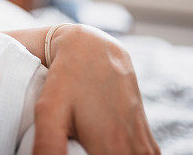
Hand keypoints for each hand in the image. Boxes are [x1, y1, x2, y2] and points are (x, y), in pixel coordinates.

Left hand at [33, 24, 158, 153]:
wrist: (94, 48)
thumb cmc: (67, 78)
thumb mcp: (49, 110)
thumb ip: (46, 146)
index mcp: (111, 148)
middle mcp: (132, 148)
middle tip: (81, 151)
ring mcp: (143, 142)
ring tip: (93, 150)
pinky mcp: (147, 136)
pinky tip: (113, 152)